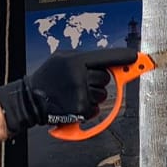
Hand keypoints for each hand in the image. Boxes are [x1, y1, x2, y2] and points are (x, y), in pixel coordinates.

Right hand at [0, 47, 139, 135]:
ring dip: (93, 96)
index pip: (105, 56)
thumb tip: (108, 63)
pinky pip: (95, 109)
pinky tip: (74, 105)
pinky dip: (88, 110)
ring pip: (102, 95)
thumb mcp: (61, 60)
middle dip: (99, 81)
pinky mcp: (80, 109)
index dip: (122, 56)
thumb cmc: (47, 79)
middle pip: (106, 78)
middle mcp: (79, 76)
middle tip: (81, 82)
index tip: (136, 56)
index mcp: (75, 60)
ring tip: (74, 94)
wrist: (30, 100)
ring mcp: (80, 93)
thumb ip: (83, 60)